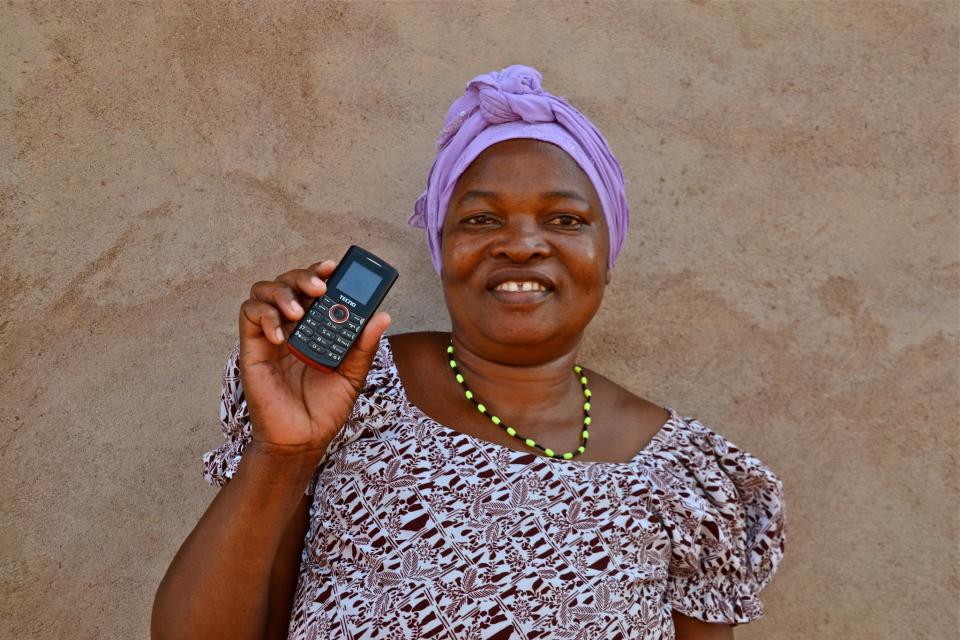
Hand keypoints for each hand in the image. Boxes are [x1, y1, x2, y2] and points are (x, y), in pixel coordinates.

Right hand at [237, 260, 390, 455]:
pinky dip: (265, 316)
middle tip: (320, 287)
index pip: (314, 289)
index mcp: (316, 329)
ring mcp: (270, 336)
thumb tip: (381, 315)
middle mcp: (292, 327)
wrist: (302, 441)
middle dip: (303, 276)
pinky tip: (282, 335)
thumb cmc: (324, 410)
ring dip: (282, 292)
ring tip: (299, 310)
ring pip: (263, 291)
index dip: (321, 272)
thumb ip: (364, 346)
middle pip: (288, 282)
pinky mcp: (253, 349)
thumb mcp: (352, 376)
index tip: (335, 267)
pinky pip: (249, 316)